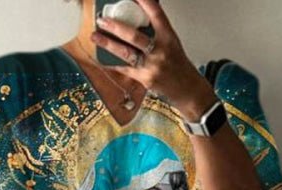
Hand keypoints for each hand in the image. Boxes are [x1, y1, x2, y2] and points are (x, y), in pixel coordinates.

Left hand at [91, 0, 216, 120]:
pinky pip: (125, 69)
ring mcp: (152, 66)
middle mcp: (160, 51)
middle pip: (134, 36)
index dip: (145, 3)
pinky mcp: (145, 79)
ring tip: (95, 37)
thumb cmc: (177, 63)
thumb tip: (137, 17)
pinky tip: (101, 58)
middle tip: (102, 20)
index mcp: (168, 37)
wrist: (186, 88)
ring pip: (126, 53)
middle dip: (116, 27)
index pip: (156, 15)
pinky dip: (112, 63)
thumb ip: (156, 30)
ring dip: (108, 44)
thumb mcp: (171, 41)